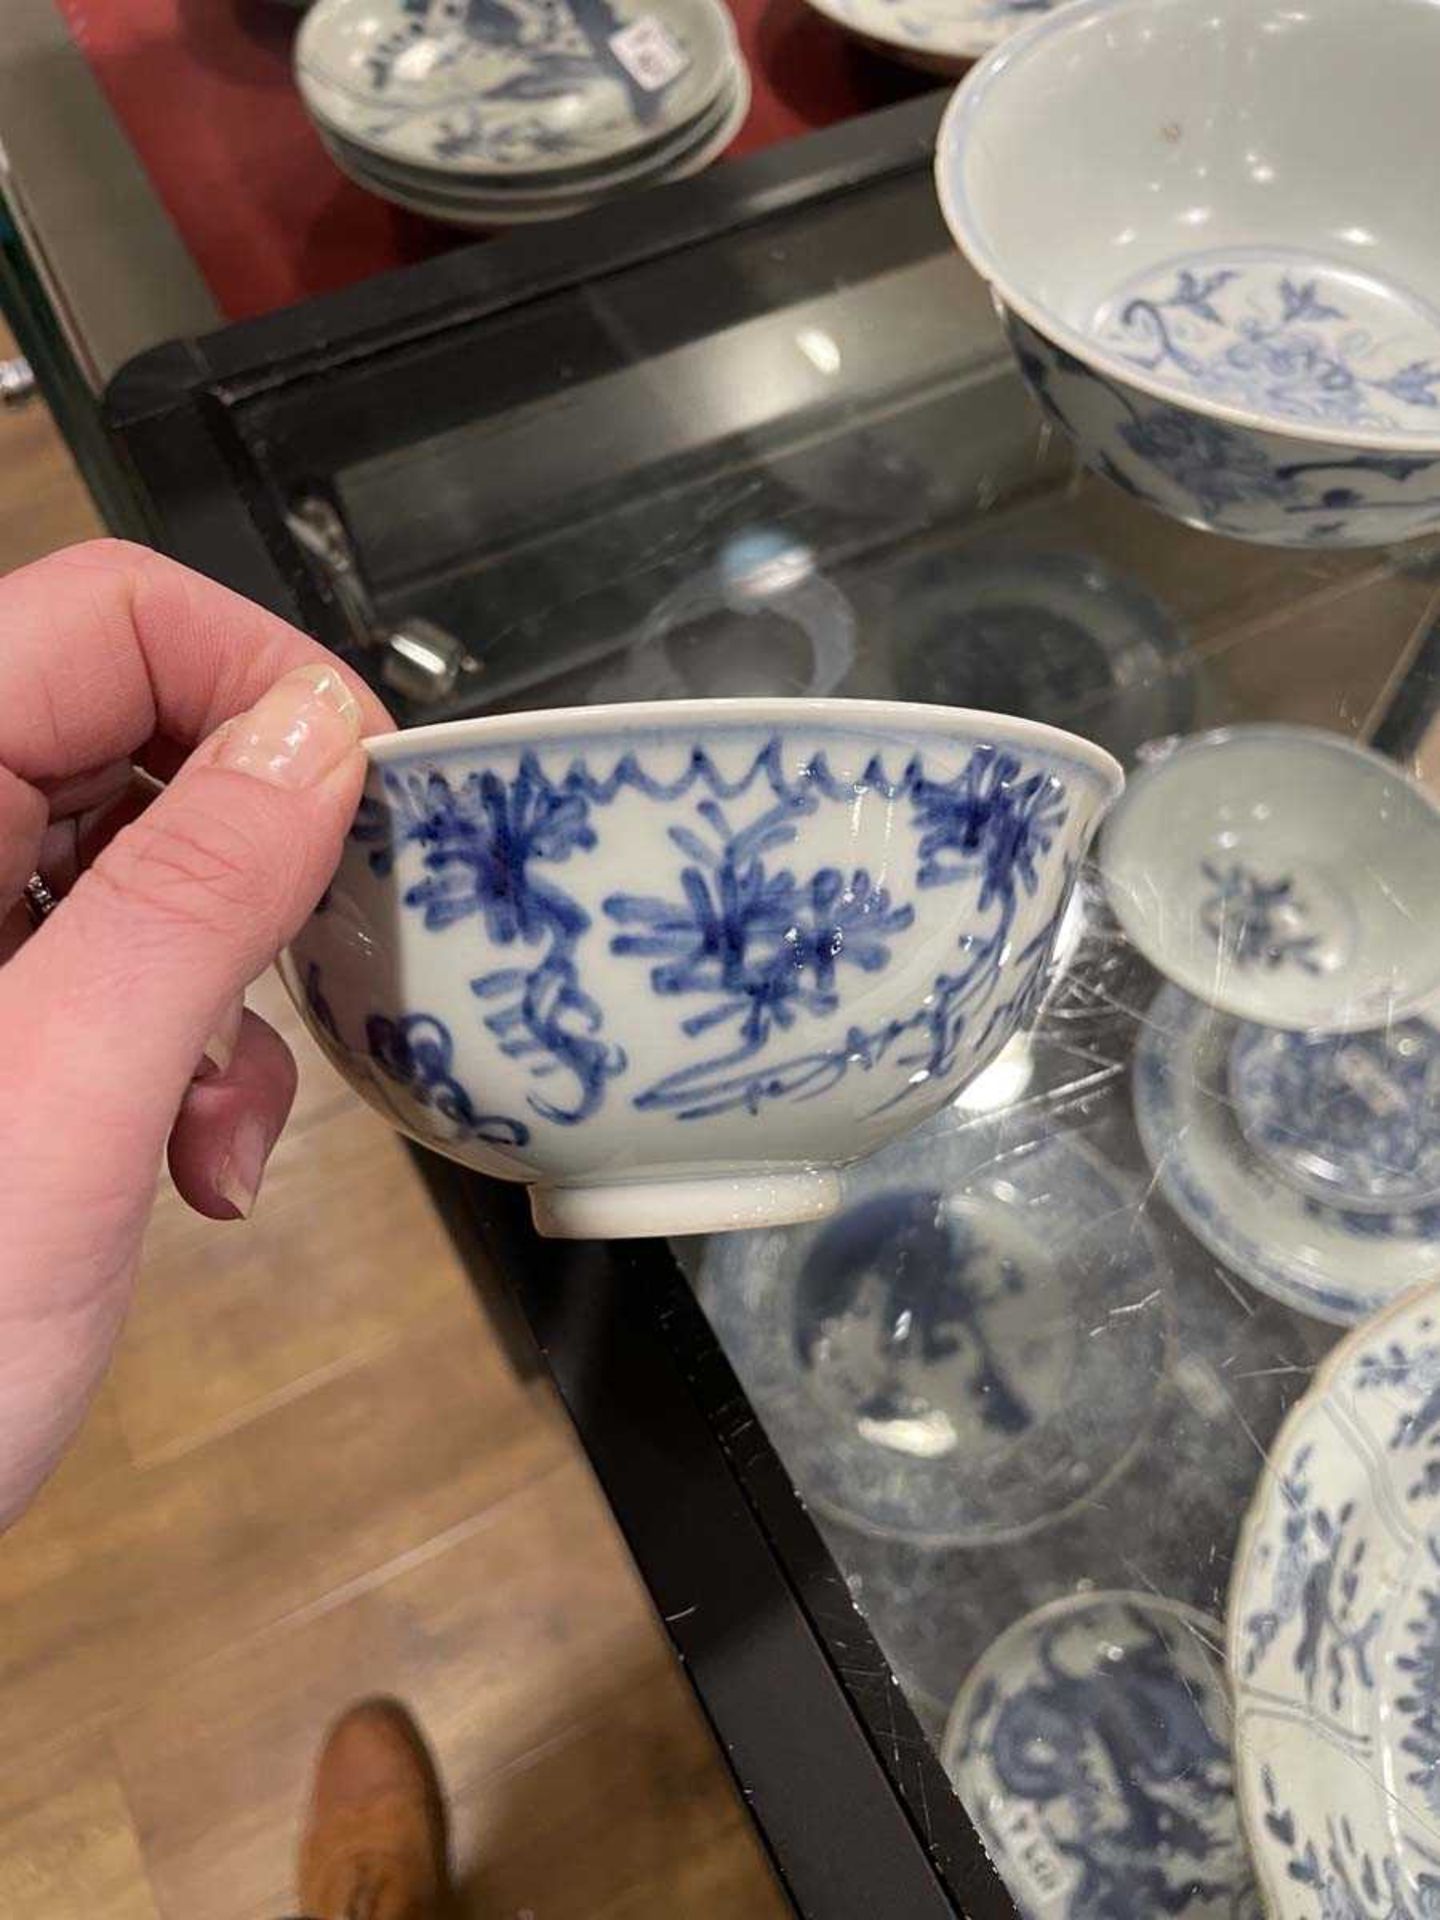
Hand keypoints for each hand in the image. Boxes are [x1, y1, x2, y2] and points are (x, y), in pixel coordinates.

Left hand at [0, 540, 390, 1526]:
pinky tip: (199, 1165)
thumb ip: (190, 899)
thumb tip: (317, 732)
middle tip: (324, 967)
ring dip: (235, 984)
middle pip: (132, 731)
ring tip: (229, 1129)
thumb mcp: (57, 1107)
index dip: (256, 678)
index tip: (368, 799)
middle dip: (261, 857)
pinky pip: (124, 969)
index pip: (99, 614)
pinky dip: (195, 1054)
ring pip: (149, 861)